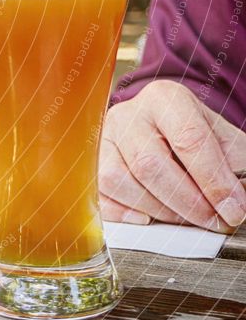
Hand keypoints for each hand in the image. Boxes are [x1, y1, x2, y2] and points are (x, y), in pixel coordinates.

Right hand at [100, 80, 245, 231]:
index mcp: (165, 98)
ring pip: (120, 180)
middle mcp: (127, 114)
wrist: (159, 126)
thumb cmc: (191, 133)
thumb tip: (237, 199)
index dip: (213, 180)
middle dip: (187, 201)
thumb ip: (233, 161)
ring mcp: (103, 138)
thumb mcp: (220, 137)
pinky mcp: (89, 162)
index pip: (189, 139)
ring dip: (158, 210)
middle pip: (150, 164)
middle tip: (213, 221)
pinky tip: (149, 217)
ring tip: (185, 218)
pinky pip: (99, 193)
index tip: (234, 209)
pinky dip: (124, 212)